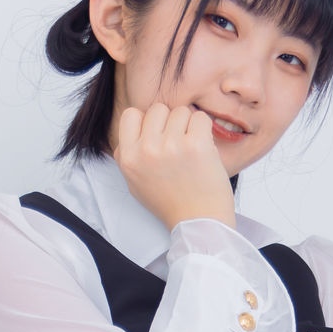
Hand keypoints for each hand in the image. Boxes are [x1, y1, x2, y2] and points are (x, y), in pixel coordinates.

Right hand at [113, 102, 236, 231]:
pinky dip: (204, 130)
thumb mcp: (135, 183)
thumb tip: (134, 131)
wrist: (198, 222)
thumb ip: (129, 155)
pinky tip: (203, 148)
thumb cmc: (169, 203)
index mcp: (128, 157)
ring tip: (190, 150)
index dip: (146, 122)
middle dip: (169, 122)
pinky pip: (200, 117)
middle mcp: (146, 149)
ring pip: (180, 111)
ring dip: (188, 126)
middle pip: (157, 109)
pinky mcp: (195, 144)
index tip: (157, 137)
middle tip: (177, 145)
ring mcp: (171, 145)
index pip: (131, 114)